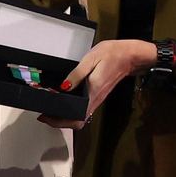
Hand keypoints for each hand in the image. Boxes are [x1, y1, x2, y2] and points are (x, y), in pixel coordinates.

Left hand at [35, 39, 155, 129]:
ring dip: (65, 116)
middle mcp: (96, 99)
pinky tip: (65, 100)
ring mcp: (98, 99)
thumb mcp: (91, 59)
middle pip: (77, 121)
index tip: (46, 116)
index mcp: (93, 92)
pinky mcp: (98, 95)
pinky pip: (84, 108)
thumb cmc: (112, 54)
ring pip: (81, 116)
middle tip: (45, 115)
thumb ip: (76, 74)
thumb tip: (63, 87)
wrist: (130, 56)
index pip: (77, 117)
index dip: (60, 121)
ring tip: (52, 109)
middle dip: (60, 122)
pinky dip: (73, 109)